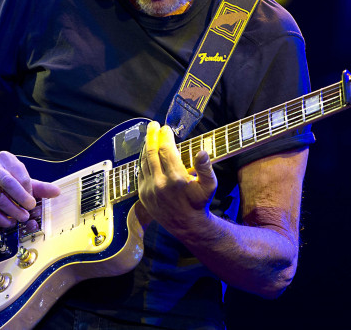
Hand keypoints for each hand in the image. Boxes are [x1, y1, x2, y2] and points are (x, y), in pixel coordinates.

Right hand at [0, 151, 60, 227]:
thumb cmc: (4, 179)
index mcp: (6, 159)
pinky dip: (0, 218)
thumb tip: (57, 192)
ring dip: (12, 211)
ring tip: (22, 217)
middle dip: (21, 198)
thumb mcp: (21, 179)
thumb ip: (39, 187)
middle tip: (30, 209)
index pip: (21, 175)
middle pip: (8, 183)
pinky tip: (9, 222)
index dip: (28, 190)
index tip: (33, 200)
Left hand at [138, 121, 217, 235]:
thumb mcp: (210, 186)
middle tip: (153, 125)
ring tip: (149, 136)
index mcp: (176, 179)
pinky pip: (140, 172)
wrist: (187, 225)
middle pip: (151, 152)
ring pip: (144, 161)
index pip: (166, 150)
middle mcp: (160, 183)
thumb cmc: (200, 203)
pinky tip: (146, 153)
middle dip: (152, 136)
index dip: (165, 137)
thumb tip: (201, 152)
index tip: (166, 128)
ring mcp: (149, 189)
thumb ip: (206, 168)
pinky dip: (142, 160)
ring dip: (146, 146)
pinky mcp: (143, 194)